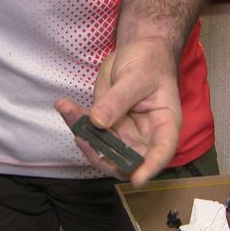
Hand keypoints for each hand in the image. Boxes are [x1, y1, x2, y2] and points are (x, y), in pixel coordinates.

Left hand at [55, 37, 181, 186]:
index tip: (137, 179)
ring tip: (67, 109)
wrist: (139, 51)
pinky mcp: (106, 125)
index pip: (162, 151)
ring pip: (102, 148)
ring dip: (83, 134)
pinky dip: (75, 121)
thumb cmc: (149, 62)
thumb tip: (98, 122)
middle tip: (82, 136)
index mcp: (164, 125)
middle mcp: (144, 136)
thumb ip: (119, 99)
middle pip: (126, 159)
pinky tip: (65, 105)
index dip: (150, 168)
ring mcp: (123, 133)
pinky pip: (89, 132)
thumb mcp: (137, 76)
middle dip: (102, 153)